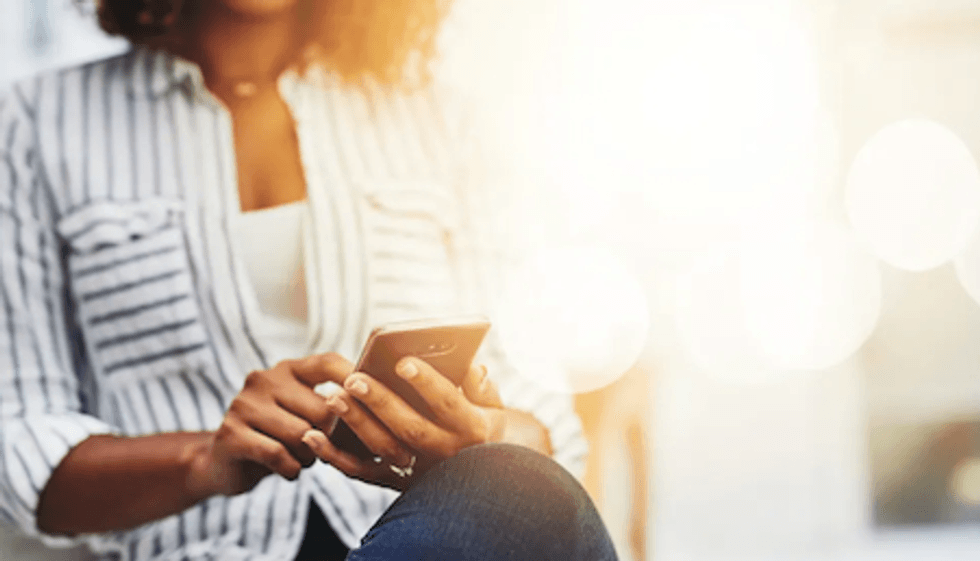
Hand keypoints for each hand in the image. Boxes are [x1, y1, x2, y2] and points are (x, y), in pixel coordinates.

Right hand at [189, 353, 357, 495]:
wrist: (224, 461)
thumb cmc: (279, 437)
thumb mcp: (305, 414)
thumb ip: (334, 405)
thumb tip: (378, 409)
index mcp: (288, 369)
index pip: (328, 362)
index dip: (354, 379)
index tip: (372, 401)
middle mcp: (264, 379)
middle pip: (322, 409)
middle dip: (330, 437)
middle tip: (320, 448)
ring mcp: (244, 404)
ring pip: (301, 435)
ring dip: (309, 456)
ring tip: (301, 457)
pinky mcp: (231, 434)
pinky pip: (279, 454)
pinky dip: (291, 469)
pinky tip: (288, 469)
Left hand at [301, 359, 506, 489]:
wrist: (487, 473)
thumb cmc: (484, 422)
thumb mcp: (494, 405)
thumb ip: (482, 386)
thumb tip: (473, 367)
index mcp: (472, 428)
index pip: (448, 404)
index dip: (427, 383)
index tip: (403, 361)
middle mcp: (446, 453)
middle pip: (410, 428)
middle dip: (381, 402)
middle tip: (353, 379)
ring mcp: (421, 471)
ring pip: (384, 451)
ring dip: (356, 425)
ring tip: (332, 398)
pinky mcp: (398, 484)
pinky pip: (363, 473)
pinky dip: (335, 457)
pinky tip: (312, 436)